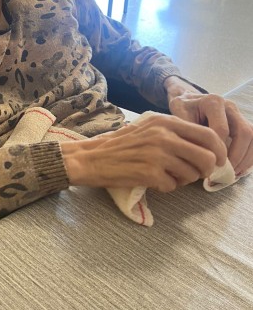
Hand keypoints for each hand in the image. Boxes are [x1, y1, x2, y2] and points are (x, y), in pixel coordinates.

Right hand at [60, 113, 226, 192]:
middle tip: (196, 175)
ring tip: (166, 176)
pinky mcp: (149, 173)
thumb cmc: (119, 145)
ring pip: (192, 174)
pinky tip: (152, 181)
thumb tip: (206, 148)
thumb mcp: (148, 128)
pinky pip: (173, 187)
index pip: (209, 135)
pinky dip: (165, 187)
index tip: (217, 162)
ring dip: (183, 180)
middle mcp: (164, 135)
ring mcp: (157, 154)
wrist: (90, 158)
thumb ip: (175, 133)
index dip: (219, 151)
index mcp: (165, 121)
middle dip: (206, 170)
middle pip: (207, 157)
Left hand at [165, 78, 252, 175]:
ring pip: (252, 136)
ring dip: (245, 157)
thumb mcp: (178, 115)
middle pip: (243, 132)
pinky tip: (238, 169)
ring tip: (233, 173)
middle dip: (236, 155)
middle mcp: (229, 106)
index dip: (219, 150)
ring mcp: (238, 114)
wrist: (188, 100)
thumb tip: (197, 154)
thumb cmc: (183, 109)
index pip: (222, 129)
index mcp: (213, 102)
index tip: (210, 164)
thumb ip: (187, 132)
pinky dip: (248, 156)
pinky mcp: (242, 122)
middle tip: (224, 171)